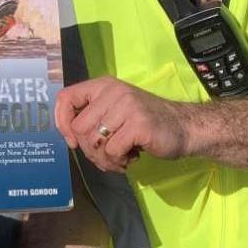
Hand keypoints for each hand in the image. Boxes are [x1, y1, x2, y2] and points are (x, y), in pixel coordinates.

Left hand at [56, 77, 196, 172]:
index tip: (72, 141)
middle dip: (89, 150)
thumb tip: (68, 136)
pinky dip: (118, 162)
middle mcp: (113, 91)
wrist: (184, 127)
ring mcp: (127, 106)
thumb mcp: (116, 111)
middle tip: (106, 155)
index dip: (62, 123)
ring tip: (120, 158)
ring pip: (94, 142)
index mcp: (103, 86)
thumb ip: (93, 118)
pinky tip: (132, 158)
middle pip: (79, 128)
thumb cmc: (146, 123)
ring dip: (104, 159)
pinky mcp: (138, 124)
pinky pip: (112, 151)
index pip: (66, 98)